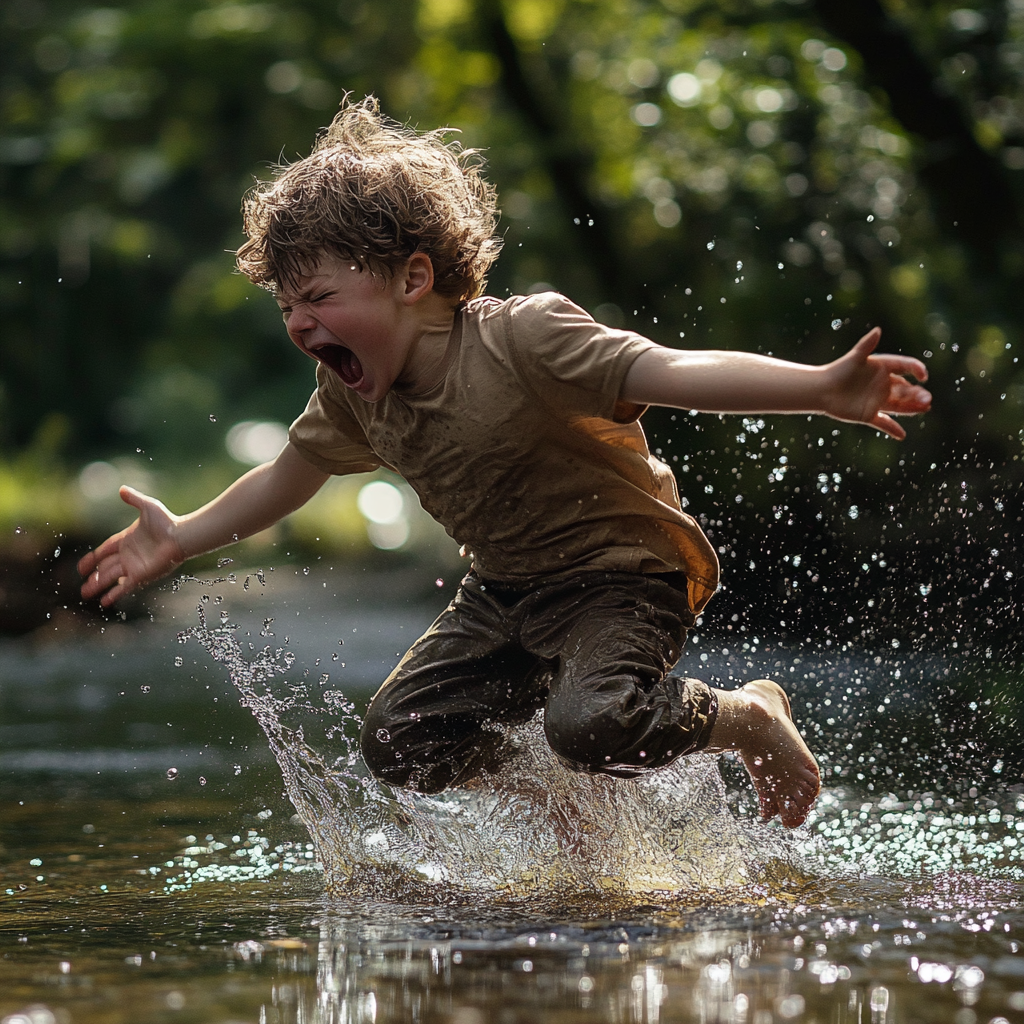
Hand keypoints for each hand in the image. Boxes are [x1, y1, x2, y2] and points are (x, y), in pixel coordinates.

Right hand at [78, 486, 186, 606]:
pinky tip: (105, 602)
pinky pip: (124, 587)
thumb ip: (134, 499)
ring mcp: (134, 566)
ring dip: (98, 585)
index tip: (82, 566)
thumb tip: (121, 489)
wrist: (181, 536)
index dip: (93, 558)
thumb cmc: (167, 522)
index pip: (105, 550)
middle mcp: (129, 555)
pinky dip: (114, 594)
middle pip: (106, 567)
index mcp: (127, 540)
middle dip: (93, 576)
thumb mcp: (147, 507)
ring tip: (86, 594)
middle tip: (82, 584)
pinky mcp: (140, 575)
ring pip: (110, 578)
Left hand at [823, 327, 930, 438]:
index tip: (923, 375)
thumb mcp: (854, 358)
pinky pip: (884, 423)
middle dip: (917, 393)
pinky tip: (901, 435)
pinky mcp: (868, 414)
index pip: (905, 367)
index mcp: (882, 368)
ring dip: (912, 407)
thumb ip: (866, 345)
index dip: (916, 370)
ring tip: (925, 408)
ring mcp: (877, 400)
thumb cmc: (838, 370)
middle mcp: (883, 384)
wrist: (820, 389)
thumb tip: (878, 330)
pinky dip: (892, 429)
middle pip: (906, 388)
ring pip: (900, 405)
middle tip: (927, 398)